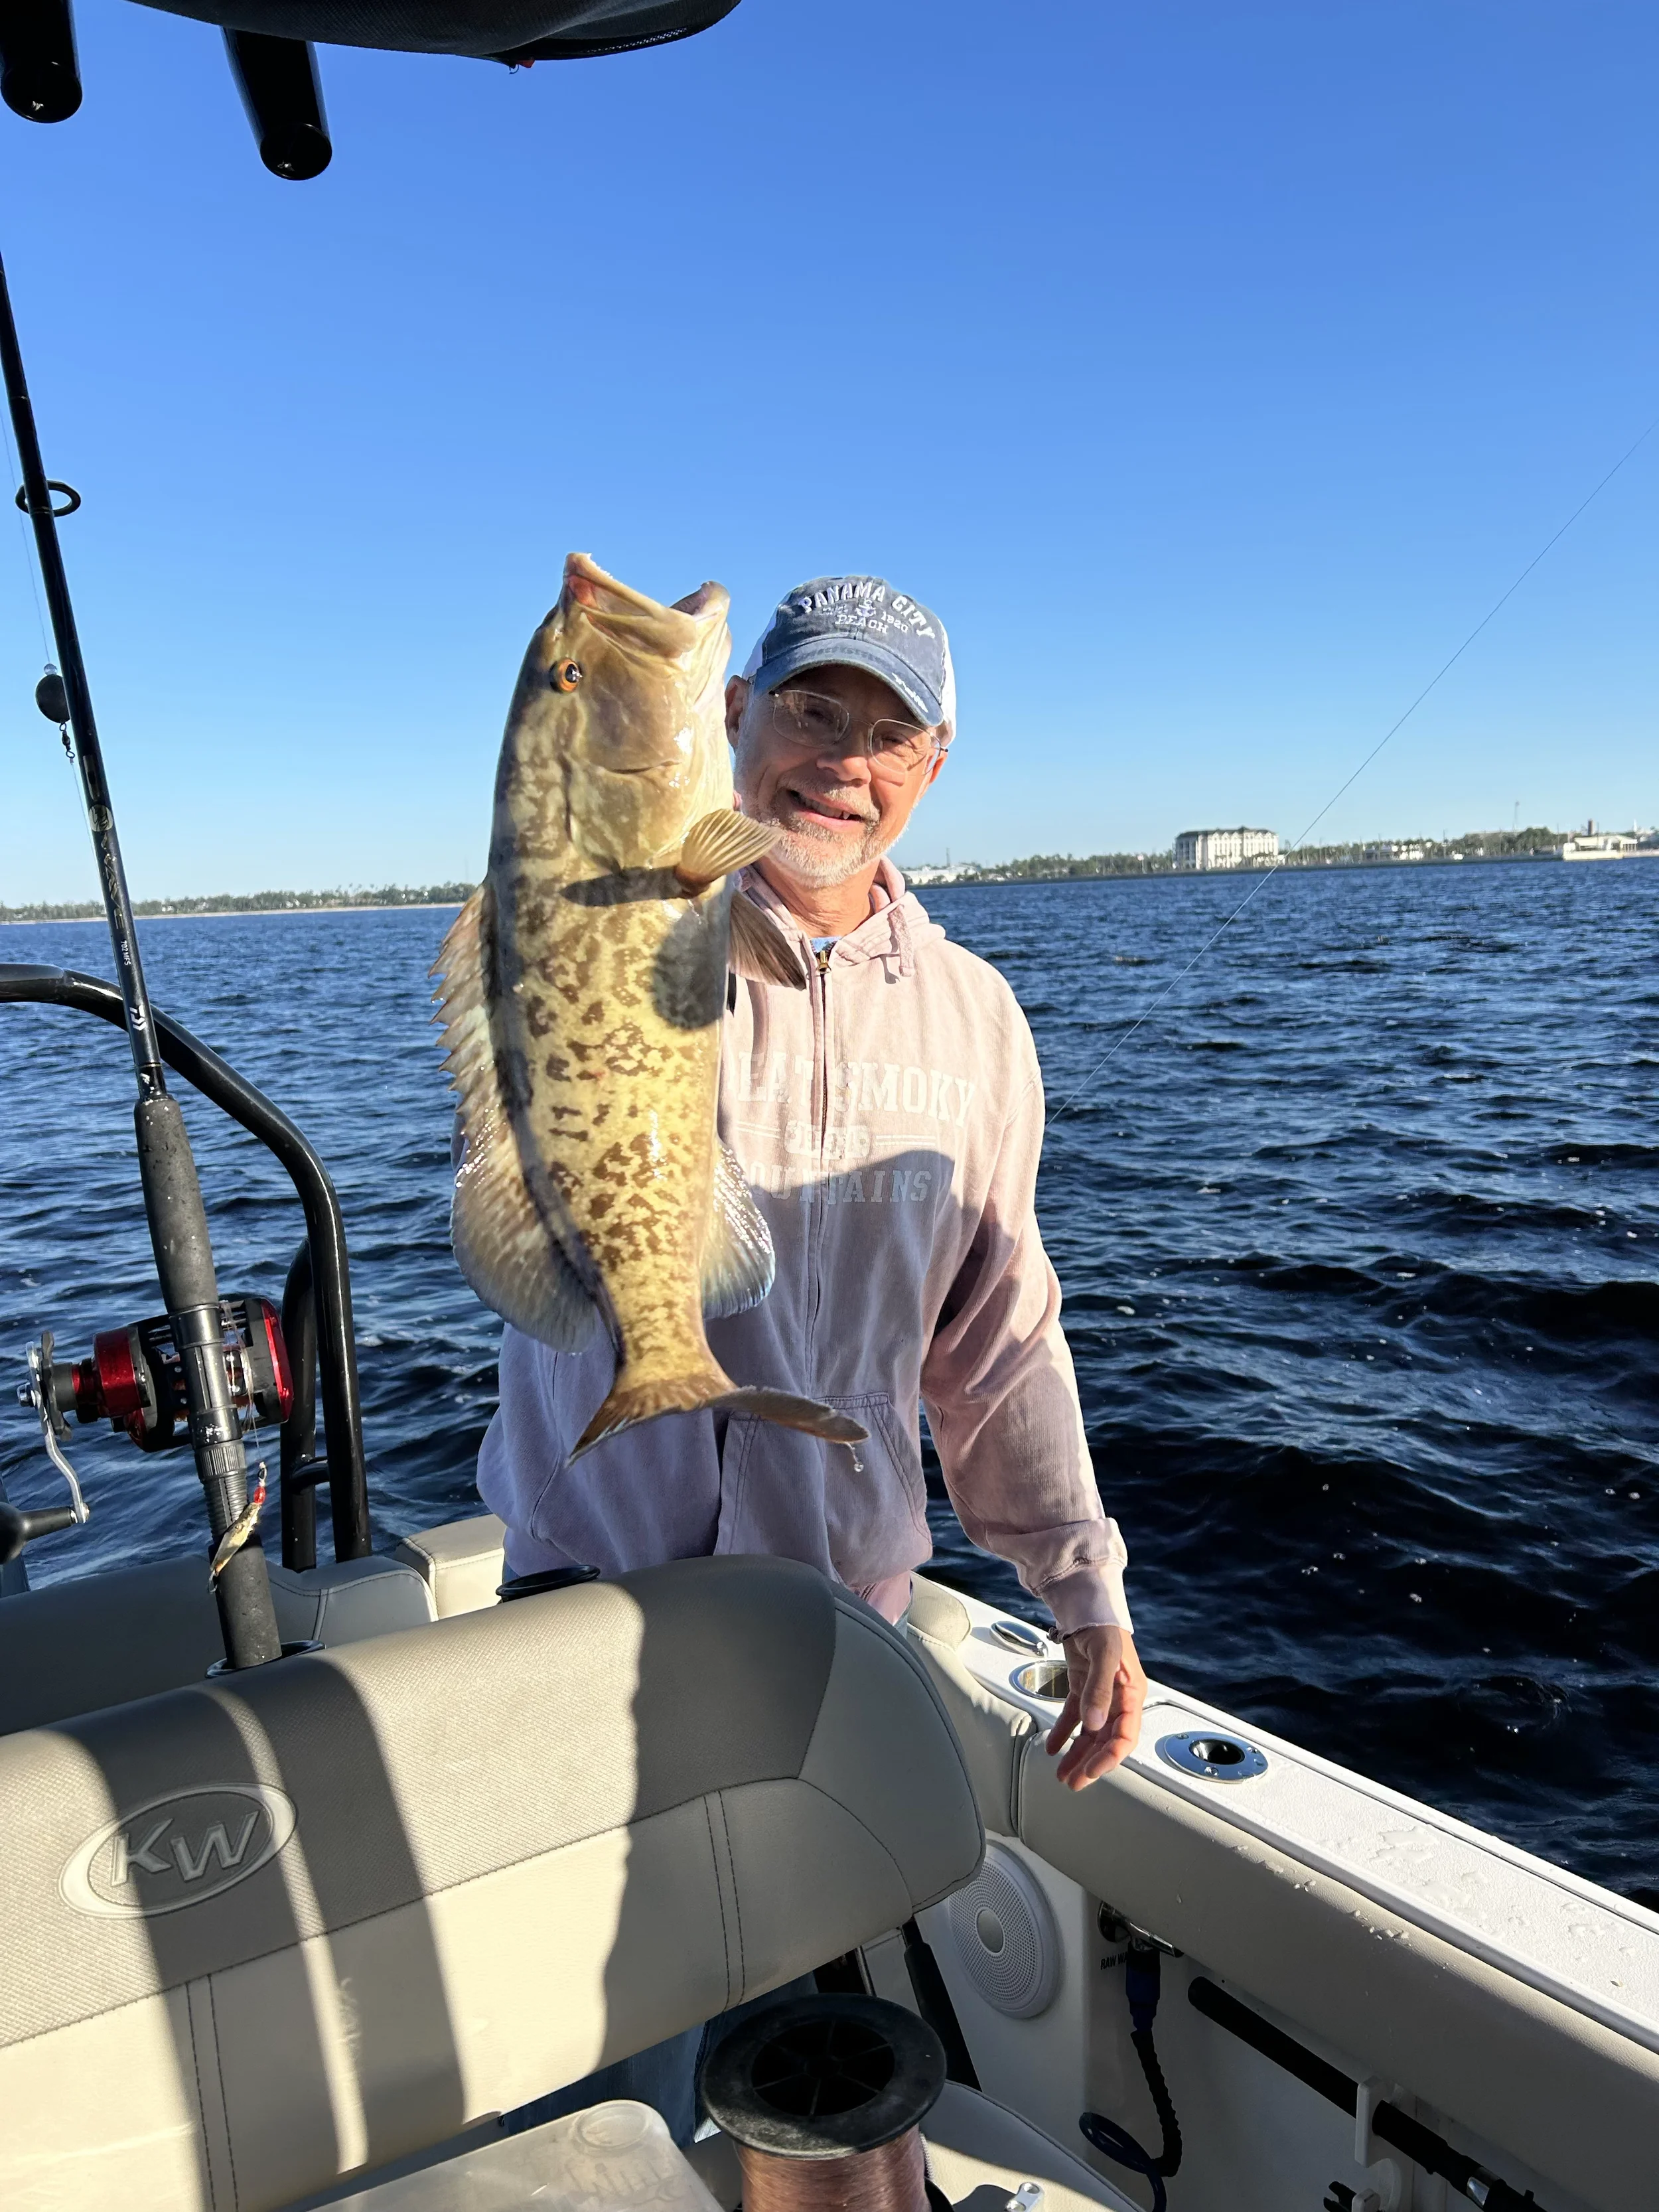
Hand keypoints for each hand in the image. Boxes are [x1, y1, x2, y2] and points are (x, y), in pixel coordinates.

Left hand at [1045, 1626, 1145, 1790]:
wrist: (1086, 1603)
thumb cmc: (1103, 1625)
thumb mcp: (1104, 1656)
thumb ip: (1099, 1691)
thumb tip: (1093, 1724)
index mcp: (1131, 1695)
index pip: (1124, 1736)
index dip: (1109, 1758)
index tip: (1091, 1772)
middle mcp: (1117, 1699)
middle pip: (1105, 1740)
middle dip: (1090, 1764)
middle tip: (1073, 1782)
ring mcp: (1099, 1695)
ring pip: (1089, 1734)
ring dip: (1077, 1754)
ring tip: (1062, 1774)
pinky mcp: (1083, 1688)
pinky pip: (1074, 1717)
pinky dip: (1063, 1733)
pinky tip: (1052, 1746)